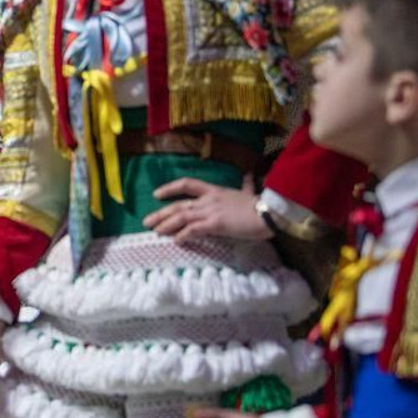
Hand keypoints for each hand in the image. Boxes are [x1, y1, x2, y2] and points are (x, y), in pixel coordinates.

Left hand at [144, 175, 270, 243]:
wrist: (270, 213)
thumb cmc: (261, 205)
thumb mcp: (249, 192)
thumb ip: (245, 186)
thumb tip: (249, 176)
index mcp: (215, 191)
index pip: (187, 184)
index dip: (170, 188)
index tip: (157, 194)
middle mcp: (209, 199)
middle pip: (178, 204)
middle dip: (161, 213)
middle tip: (147, 222)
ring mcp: (211, 211)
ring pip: (181, 216)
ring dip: (166, 225)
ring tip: (155, 232)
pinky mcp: (215, 224)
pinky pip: (193, 229)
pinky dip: (183, 235)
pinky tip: (176, 241)